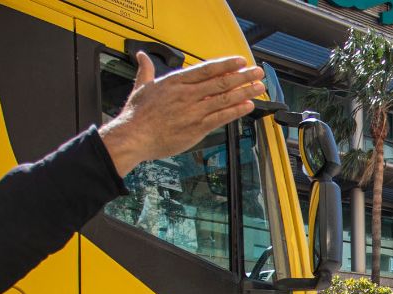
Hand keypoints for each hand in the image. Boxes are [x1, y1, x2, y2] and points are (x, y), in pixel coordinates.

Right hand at [100, 53, 264, 174]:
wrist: (134, 137)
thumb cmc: (137, 115)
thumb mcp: (141, 86)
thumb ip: (146, 70)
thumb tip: (142, 57)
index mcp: (176, 82)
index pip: (207, 69)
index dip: (226, 64)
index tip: (240, 61)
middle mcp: (188, 94)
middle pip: (220, 82)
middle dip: (242, 76)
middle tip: (257, 72)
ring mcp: (194, 111)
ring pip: (224, 98)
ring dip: (244, 92)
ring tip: (258, 87)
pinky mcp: (197, 128)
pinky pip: (221, 118)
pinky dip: (235, 111)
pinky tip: (247, 106)